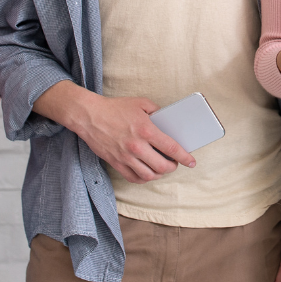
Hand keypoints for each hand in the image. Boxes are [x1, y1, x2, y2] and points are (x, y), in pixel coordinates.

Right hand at [32, 81, 194, 183]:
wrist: (89, 115)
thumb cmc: (115, 108)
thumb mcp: (141, 103)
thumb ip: (157, 111)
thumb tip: (168, 121)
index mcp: (146, 130)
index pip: (171, 148)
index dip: (184, 157)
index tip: (191, 162)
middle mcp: (136, 146)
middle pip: (162, 166)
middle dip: (173, 167)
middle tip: (175, 163)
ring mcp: (125, 157)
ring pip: (148, 175)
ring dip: (159, 174)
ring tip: (162, 168)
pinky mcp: (115, 163)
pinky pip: (133, 178)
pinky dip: (143, 178)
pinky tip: (147, 173)